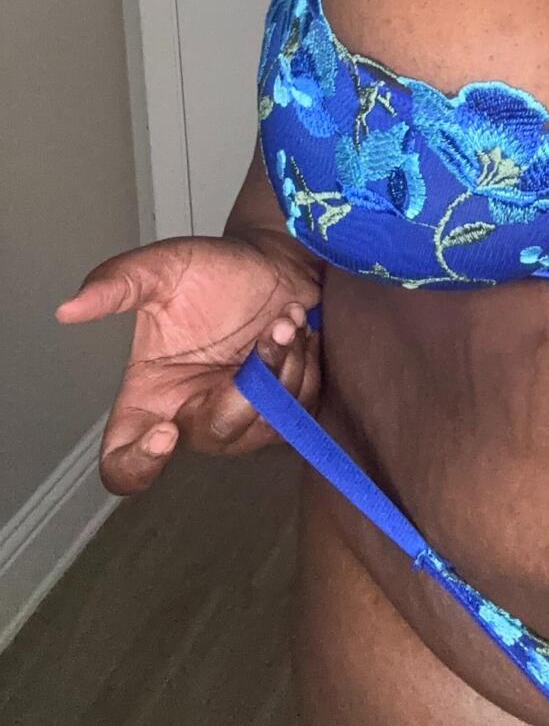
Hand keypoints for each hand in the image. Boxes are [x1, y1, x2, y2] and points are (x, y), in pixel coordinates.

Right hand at [55, 232, 321, 495]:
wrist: (274, 260)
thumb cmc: (212, 270)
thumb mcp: (163, 269)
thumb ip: (118, 285)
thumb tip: (67, 309)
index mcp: (150, 396)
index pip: (123, 462)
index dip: (137, 465)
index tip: (164, 432)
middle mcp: (193, 415)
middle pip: (216, 437)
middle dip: (246, 389)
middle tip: (270, 333)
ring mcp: (242, 417)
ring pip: (265, 425)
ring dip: (282, 366)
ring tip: (286, 318)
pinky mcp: (285, 408)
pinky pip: (299, 408)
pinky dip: (303, 365)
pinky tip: (298, 328)